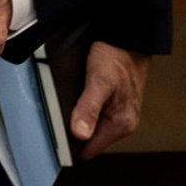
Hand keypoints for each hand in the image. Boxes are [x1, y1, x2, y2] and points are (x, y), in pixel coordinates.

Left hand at [69, 41, 150, 158]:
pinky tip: (78, 94)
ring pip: (92, 123)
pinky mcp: (115, 100)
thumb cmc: (117, 56)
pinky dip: (84, 105)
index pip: (90, 149)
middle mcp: (123, 122)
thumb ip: (89, 109)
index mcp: (121, 124)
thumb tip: (79, 135)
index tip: (56, 134)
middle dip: (74, 128)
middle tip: (58, 112)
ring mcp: (119, 111)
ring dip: (79, 116)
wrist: (129, 36)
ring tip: (68, 100)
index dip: (71, 143)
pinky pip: (95, 111)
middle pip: (90, 137)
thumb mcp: (99, 81)